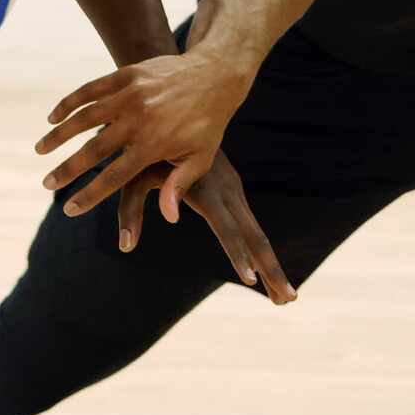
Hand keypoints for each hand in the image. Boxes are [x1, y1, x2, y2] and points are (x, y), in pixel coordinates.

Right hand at [36, 54, 249, 218]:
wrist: (216, 75)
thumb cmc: (208, 123)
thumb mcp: (200, 158)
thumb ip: (179, 185)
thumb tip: (167, 217)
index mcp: (154, 145)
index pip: (114, 177)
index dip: (89, 195)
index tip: (70, 209)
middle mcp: (138, 120)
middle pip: (92, 150)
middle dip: (66, 170)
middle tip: (46, 184)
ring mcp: (130, 95)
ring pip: (84, 118)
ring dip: (59, 135)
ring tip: (40, 150)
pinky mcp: (126, 75)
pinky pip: (90, 90)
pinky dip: (69, 103)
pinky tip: (54, 117)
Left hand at [113, 152, 298, 303]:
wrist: (175, 114)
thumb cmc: (148, 150)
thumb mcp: (133, 177)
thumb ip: (131, 210)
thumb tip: (126, 246)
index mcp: (205, 189)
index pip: (226, 228)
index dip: (237, 254)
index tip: (250, 280)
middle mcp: (228, 192)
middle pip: (255, 237)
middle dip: (271, 270)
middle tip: (288, 301)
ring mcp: (235, 192)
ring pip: (258, 235)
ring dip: (273, 268)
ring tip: (286, 300)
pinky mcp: (235, 193)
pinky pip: (251, 228)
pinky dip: (262, 253)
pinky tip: (269, 274)